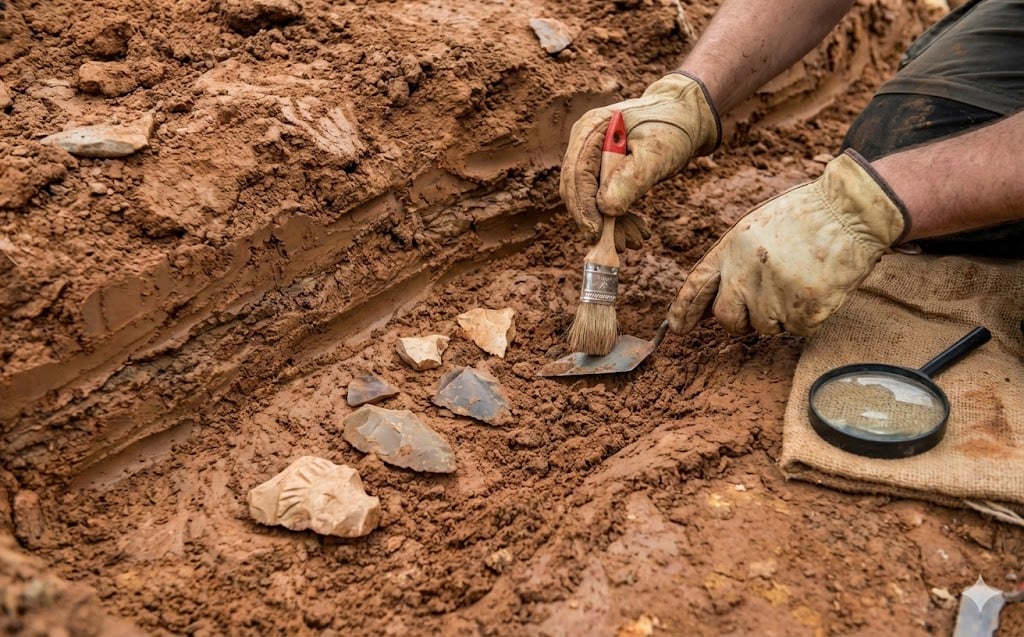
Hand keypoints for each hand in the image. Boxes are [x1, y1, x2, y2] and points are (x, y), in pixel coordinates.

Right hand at [560, 72, 720, 250]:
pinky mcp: (601, 168)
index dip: (584, 208)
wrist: (685, 116)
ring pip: (588, 198)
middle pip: (577, 190)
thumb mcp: (656, 155)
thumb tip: (604, 209)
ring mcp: (590, 155)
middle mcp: (584, 142)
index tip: (597, 234)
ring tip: (635, 240)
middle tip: (619, 245)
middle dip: (596, 220)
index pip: (576, 175)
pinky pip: (600, 198)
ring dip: (609, 223)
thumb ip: (630, 179)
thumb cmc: (672, 128)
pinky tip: (635, 229)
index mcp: (591, 130)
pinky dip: (616, 216)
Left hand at [668, 150, 907, 335]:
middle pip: (727, 318)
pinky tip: (818, 288)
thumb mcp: (758, 227)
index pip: (698, 285)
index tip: (677, 327)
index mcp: (732, 248)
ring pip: (765, 327)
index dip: (684, 309)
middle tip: (764, 305)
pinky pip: (798, 330)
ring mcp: (774, 295)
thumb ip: (735, 260)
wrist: (851, 213)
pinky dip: (808, 317)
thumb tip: (718, 297)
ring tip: (800, 281)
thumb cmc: (807, 217)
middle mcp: (746, 273)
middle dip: (740, 320)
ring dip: (780, 315)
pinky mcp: (803, 311)